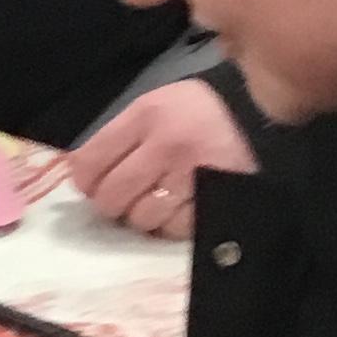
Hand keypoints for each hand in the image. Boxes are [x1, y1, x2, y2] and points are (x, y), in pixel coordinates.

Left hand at [69, 77, 253, 240]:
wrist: (256, 114)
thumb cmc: (193, 113)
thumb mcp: (152, 109)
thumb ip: (117, 140)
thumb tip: (81, 179)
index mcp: (146, 115)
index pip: (90, 163)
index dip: (85, 182)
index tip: (93, 186)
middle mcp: (167, 144)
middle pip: (112, 197)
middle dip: (113, 203)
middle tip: (126, 197)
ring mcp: (193, 174)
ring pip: (142, 218)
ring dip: (144, 215)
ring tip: (157, 200)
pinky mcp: (214, 197)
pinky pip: (174, 228)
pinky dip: (171, 224)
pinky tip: (179, 206)